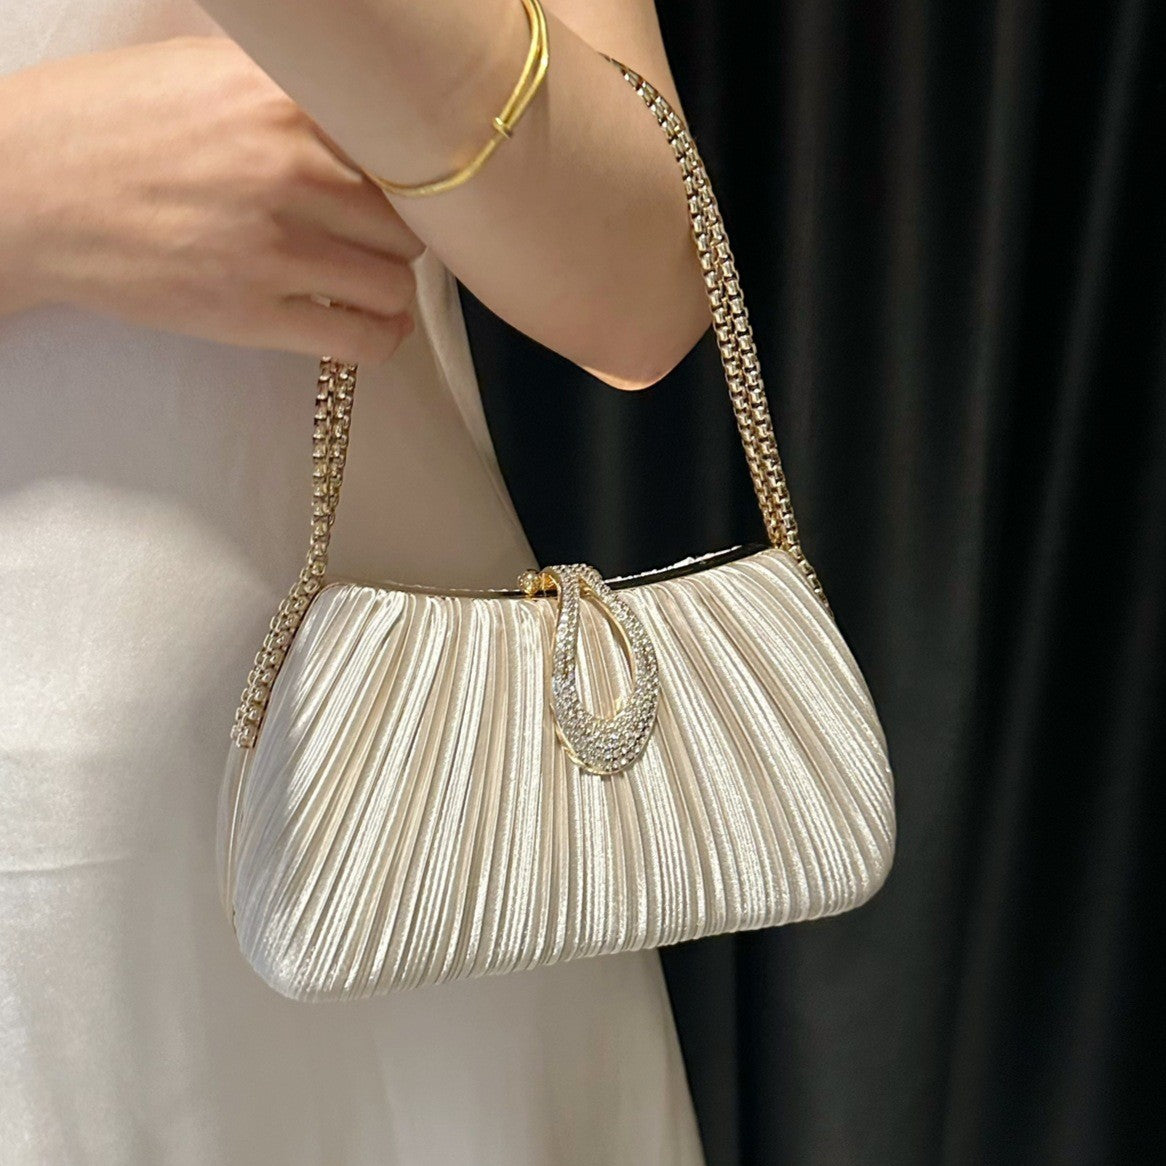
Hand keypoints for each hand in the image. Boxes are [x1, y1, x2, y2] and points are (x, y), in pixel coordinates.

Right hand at [0, 35, 422, 363]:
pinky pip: (364, 338)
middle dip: (401, 235)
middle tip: (376, 241)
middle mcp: (288, 167)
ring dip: (392, 288)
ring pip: (396, 281)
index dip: (408, 177)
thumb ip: (291, 97)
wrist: (24, 190)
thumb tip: (359, 121)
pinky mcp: (253, 313)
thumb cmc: (106, 124)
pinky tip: (371, 327)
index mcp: (281, 98)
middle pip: (409, 217)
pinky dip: (382, 338)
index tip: (400, 192)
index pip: (400, 146)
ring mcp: (273, 246)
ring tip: (370, 284)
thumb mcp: (204, 71)